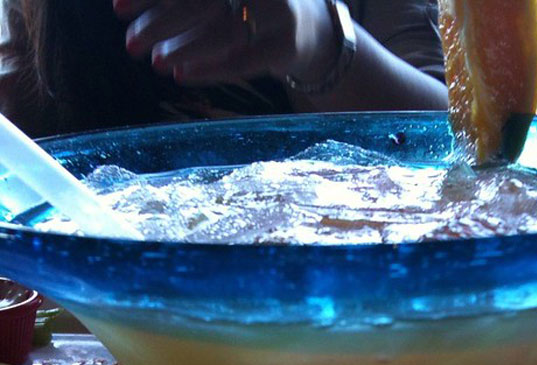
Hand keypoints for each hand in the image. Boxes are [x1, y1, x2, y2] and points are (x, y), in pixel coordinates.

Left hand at [113, 0, 337, 85]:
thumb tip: (124, 9)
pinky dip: (209, 69)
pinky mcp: (287, 46)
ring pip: (222, 31)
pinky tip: (182, 75)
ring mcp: (278, 12)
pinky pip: (243, 61)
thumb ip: (183, 2)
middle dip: (159, 22)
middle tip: (129, 44)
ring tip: (154, 64)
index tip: (117, 8)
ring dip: (183, 48)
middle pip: (201, 0)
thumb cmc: (248, 8)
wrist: (311, 29)